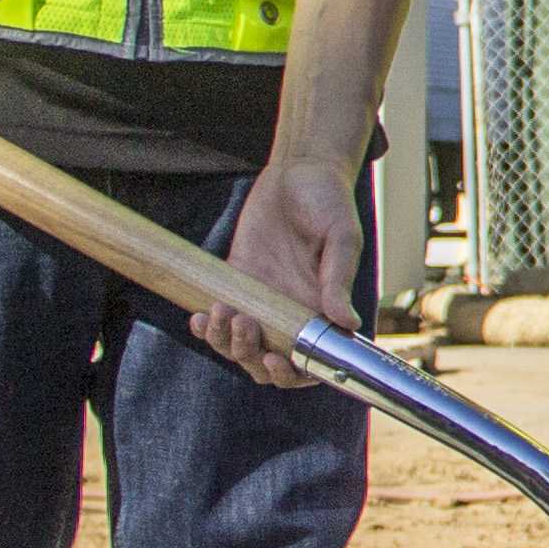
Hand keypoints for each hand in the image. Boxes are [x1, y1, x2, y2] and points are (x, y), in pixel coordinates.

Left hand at [204, 156, 362, 389]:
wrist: (297, 172)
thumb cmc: (329, 201)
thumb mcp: (341, 237)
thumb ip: (339, 279)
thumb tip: (348, 322)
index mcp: (323, 307)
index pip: (313, 360)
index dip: (294, 374)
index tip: (276, 360)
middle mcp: (293, 311)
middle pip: (269, 363)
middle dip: (250, 358)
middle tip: (244, 325)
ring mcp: (263, 301)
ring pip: (240, 348)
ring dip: (225, 343)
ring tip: (220, 312)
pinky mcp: (237, 284)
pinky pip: (219, 321)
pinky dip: (207, 328)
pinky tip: (200, 317)